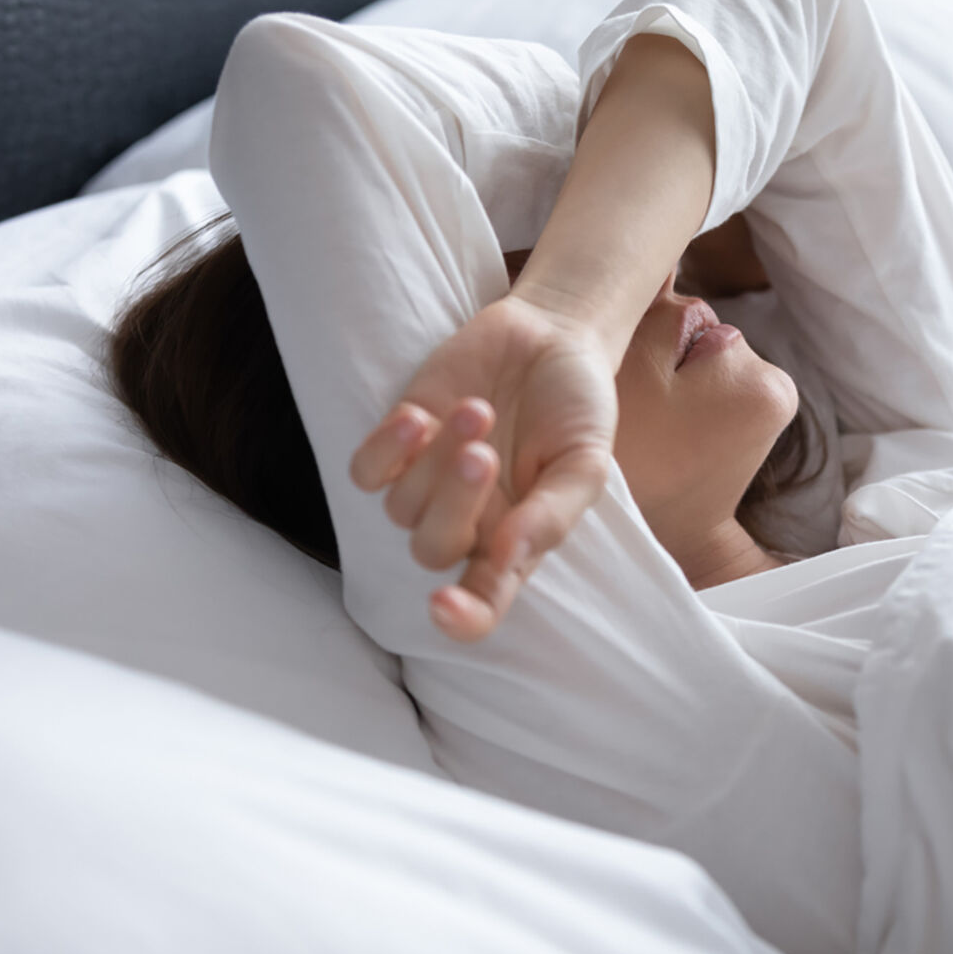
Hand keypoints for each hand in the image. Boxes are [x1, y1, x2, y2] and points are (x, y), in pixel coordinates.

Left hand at [348, 295, 617, 640]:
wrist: (550, 335)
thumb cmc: (575, 406)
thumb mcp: (586, 461)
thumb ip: (553, 514)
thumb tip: (510, 559)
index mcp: (517, 542)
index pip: (483, 602)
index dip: (462, 618)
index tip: (445, 608)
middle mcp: (469, 523)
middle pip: (432, 549)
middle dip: (453, 502)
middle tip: (484, 451)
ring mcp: (428, 483)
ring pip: (401, 508)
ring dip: (435, 460)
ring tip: (478, 409)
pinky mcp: (400, 442)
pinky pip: (366, 473)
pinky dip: (385, 450)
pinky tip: (421, 417)